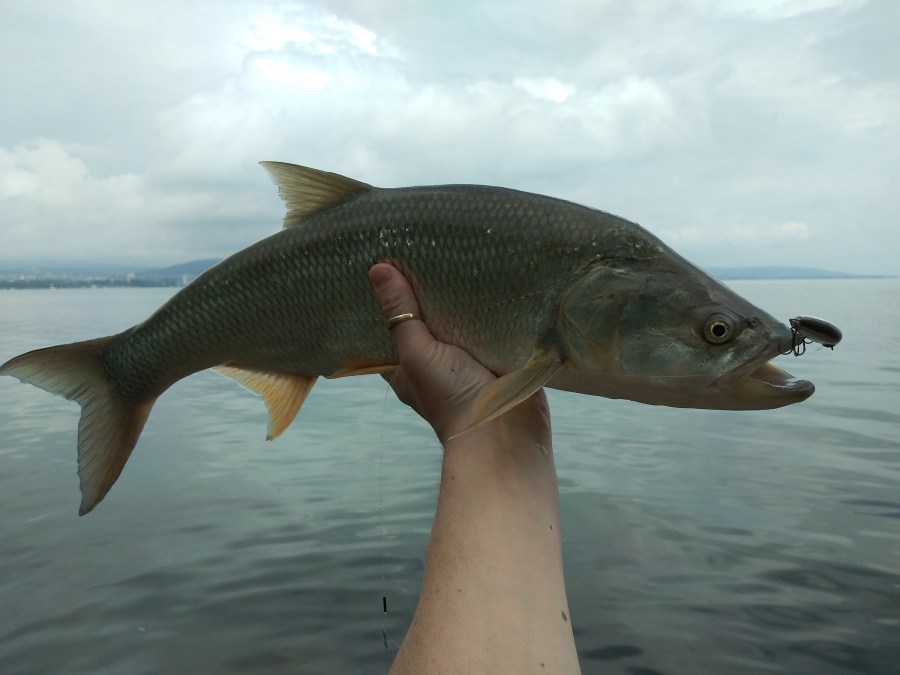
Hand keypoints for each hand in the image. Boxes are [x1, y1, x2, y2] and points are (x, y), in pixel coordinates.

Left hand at [367, 263, 548, 443]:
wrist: (506, 428)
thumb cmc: (450, 396)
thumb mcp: (417, 353)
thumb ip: (400, 314)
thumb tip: (377, 269)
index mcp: (404, 369)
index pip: (386, 332)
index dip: (382, 304)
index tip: (381, 266)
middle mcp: (433, 364)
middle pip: (422, 323)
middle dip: (421, 294)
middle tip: (416, 249)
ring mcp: (465, 360)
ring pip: (455, 323)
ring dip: (454, 299)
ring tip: (446, 252)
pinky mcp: (494, 355)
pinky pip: (485, 326)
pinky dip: (483, 307)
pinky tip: (482, 273)